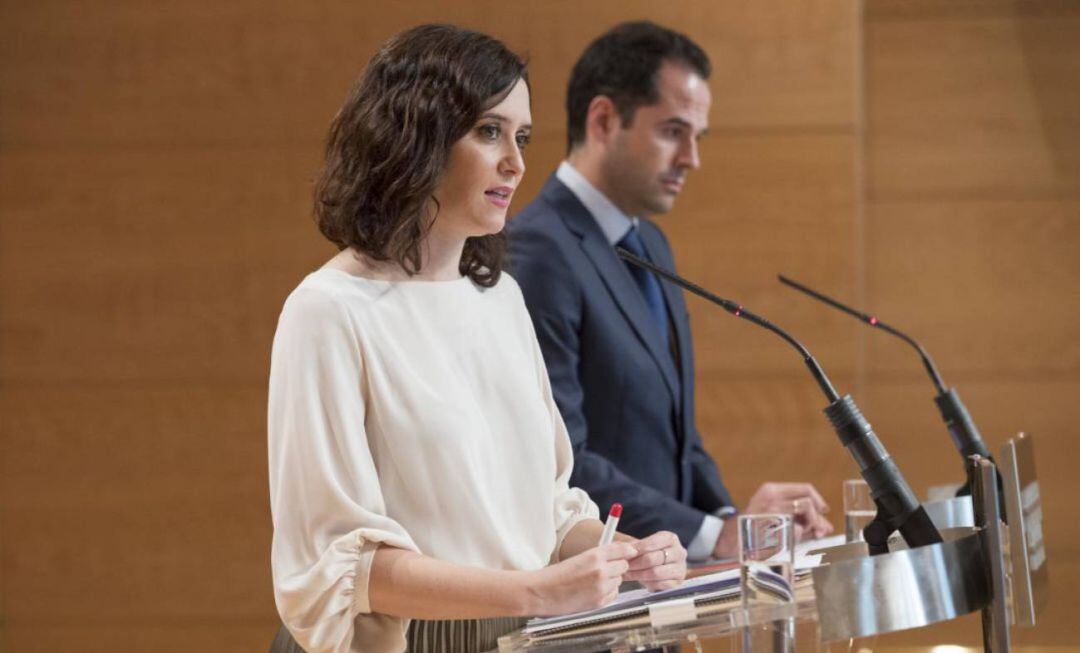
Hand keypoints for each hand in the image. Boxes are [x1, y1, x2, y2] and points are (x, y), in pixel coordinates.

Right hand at [525, 542, 635, 615]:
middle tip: (605, 568)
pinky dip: (608, 592)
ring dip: (612, 580)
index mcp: (594, 555)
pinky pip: (614, 594)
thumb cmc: (557, 575)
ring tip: (593, 581)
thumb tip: (621, 553)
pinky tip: (593, 591)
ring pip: (619, 580)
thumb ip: (599, 556)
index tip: (631, 552)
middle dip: (617, 566)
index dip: (627, 551)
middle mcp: (600, 570)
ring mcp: (601, 587)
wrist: (542, 593)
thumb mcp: (579, 558)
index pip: (622, 550)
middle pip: (624, 565)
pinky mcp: (599, 601)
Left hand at [624, 531, 686, 591]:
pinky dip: (647, 583)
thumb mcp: (640, 545)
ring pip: (656, 573)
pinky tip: (639, 580)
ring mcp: (680, 568)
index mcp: (670, 538)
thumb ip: (631, 545)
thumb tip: (620, 548)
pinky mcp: (677, 583)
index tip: (624, 554)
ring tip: (627, 574)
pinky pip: (660, 585)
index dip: (637, 549)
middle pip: (653, 559)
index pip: (652, 543)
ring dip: (638, 575)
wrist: (658, 566)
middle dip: (635, 563)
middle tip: (622, 566)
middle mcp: (679, 552)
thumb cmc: (647, 553)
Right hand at [713, 482, 833, 557]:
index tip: (824, 511)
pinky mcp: (771, 526)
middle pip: (808, 501)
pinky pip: (796, 530)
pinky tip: (786, 541)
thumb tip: (827, 527)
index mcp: (771, 490)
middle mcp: (771, 497)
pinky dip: (797, 538)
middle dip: (815, 518)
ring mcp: (770, 511)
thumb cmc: (753, 529)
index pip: (805, 488)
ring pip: (804, 514)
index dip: (819, 501)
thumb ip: (801, 520)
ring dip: (807, 527)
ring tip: (798, 535)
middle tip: (815, 530)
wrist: (728, 540)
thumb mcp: (774, 515)